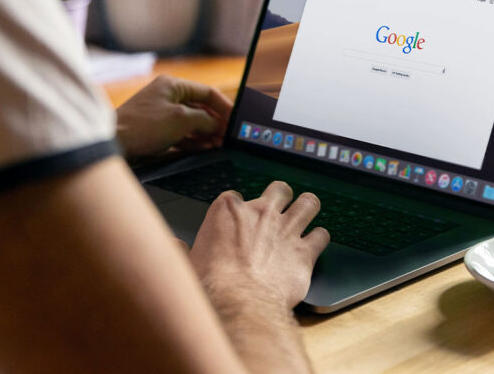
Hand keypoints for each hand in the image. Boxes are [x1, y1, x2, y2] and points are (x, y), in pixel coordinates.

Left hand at [114, 75, 232, 158]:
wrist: (114, 142)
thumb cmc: (143, 125)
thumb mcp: (181, 120)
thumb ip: (205, 120)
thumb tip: (218, 125)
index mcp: (173, 85)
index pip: (207, 92)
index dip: (224, 106)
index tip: (235, 120)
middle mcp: (168, 96)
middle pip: (201, 108)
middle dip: (216, 123)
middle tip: (229, 137)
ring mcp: (162, 114)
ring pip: (192, 123)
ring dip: (206, 134)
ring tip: (220, 145)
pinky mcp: (157, 131)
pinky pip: (181, 134)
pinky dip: (194, 141)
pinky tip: (205, 148)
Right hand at [189, 182, 330, 309]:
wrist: (239, 302)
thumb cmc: (212, 284)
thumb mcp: (187, 262)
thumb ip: (181, 249)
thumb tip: (172, 245)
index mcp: (228, 210)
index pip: (236, 196)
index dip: (238, 209)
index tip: (237, 221)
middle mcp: (261, 213)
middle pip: (279, 190)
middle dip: (281, 197)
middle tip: (279, 208)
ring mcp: (286, 229)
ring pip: (308, 203)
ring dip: (308, 207)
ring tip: (306, 213)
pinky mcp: (305, 252)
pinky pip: (322, 235)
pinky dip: (319, 239)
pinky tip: (315, 243)